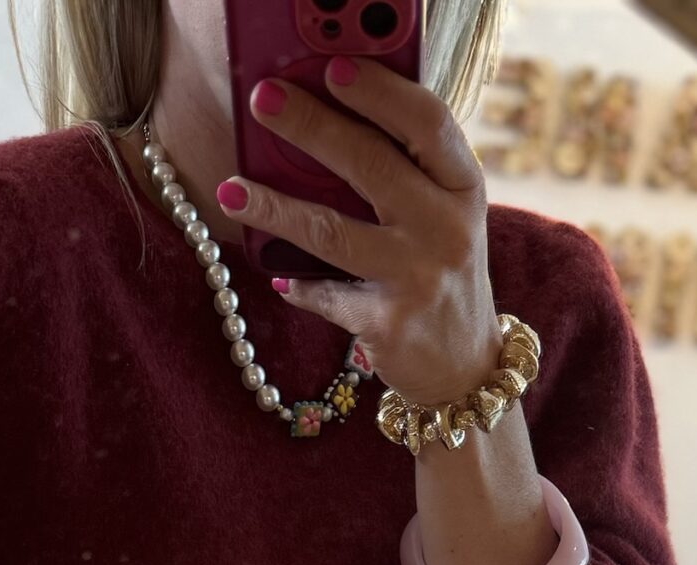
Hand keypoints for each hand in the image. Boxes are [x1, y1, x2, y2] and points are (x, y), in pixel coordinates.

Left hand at [222, 62, 502, 408]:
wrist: (465, 364)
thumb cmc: (442, 269)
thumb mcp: (445, 212)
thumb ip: (407, 169)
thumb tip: (326, 119)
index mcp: (463, 185)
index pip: (427, 123)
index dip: (380, 92)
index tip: (334, 69)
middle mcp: (447, 227)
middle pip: (371, 165)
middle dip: (311, 127)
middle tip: (264, 101)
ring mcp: (419, 277)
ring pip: (332, 232)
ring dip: (275, 208)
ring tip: (231, 190)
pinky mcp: (388, 323)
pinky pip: (326, 296)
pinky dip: (298, 285)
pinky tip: (278, 276)